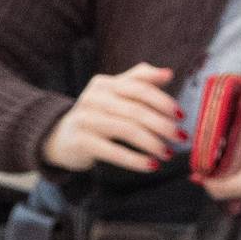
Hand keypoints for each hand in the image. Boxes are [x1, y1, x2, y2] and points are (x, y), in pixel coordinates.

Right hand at [43, 62, 184, 173]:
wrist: (59, 137)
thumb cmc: (96, 115)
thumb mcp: (114, 95)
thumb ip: (139, 81)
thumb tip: (168, 73)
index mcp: (105, 84)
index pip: (139, 88)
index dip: (163, 101)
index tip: (181, 115)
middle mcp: (94, 98)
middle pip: (136, 110)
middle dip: (162, 125)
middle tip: (180, 137)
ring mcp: (86, 119)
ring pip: (127, 130)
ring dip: (152, 143)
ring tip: (168, 153)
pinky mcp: (81, 141)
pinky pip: (114, 151)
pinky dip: (136, 160)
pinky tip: (152, 165)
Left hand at [198, 82, 240, 202]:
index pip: (222, 187)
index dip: (205, 179)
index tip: (196, 165)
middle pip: (220, 192)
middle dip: (207, 177)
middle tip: (200, 157)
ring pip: (228, 193)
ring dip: (217, 180)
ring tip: (209, 160)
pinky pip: (238, 191)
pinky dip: (228, 181)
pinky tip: (226, 164)